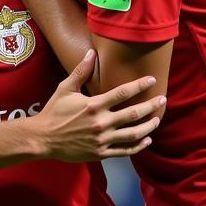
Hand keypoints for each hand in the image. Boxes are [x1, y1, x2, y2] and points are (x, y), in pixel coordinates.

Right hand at [37, 49, 166, 160]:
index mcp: (94, 105)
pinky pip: (124, 151)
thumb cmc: (54, 112)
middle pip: (134, 114)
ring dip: (148, 126)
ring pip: (133, 134)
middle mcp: (101, 123)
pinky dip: (138, 146)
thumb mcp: (65, 89)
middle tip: (162, 100)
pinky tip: (147, 140)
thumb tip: (91, 52)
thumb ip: (80, 71)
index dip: (140, 85)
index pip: (123, 93)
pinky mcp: (100, 153)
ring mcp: (102, 140)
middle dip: (151, 106)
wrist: (43, 138)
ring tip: (157, 119)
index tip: (152, 80)